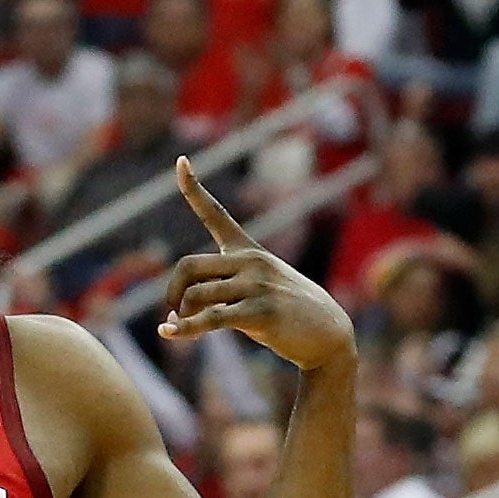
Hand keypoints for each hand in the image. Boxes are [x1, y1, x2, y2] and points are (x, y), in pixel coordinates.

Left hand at [159, 161, 357, 373]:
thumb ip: (221, 295)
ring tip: (186, 330)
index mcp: (249, 252)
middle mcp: (252, 262)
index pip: (217, 214)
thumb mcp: (260, 292)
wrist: (329, 336)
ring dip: (183, 316)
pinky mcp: (261, 313)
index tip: (180, 162)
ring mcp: (257, 286)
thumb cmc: (290, 314)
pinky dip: (185, 328)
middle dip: (174, 290)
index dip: (194, 188)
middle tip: (174, 312)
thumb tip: (173, 319)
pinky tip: (169, 333)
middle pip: (189, 266)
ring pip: (196, 294)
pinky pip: (211, 318)